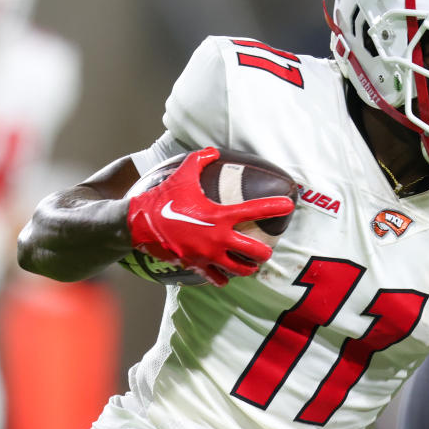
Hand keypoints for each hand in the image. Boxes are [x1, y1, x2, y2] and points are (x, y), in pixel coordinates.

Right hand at [126, 147, 294, 286]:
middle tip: (267, 249)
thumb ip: (201, 159)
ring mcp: (208, 255)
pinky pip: (217, 278)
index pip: (256, 210)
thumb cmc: (163, 197)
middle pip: (255, 252)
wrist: (139, 223)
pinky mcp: (196, 266)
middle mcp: (218, 238)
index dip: (276, 207)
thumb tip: (214, 150)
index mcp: (220, 215)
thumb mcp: (183, 173)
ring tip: (251, 266)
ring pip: (240, 270)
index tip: (289, 204)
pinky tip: (226, 276)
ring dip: (248, 268)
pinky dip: (223, 278)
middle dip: (265, 252)